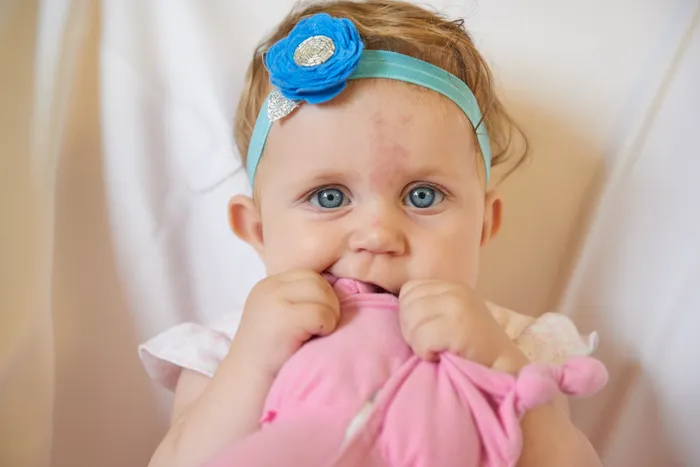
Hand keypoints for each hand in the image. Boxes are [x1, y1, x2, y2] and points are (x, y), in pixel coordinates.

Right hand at [233, 270, 340, 376]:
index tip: (318, 320)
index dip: (322, 296)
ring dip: (330, 314)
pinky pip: (322, 312)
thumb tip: (339, 289)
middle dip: (329, 303)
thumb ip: (299, 301)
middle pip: (317, 281)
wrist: (246, 386)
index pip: (308, 275)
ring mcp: (274, 299)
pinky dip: (326, 327)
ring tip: (318, 334)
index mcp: (268, 286)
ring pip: (322, 292)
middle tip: (322, 328)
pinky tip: (312, 341)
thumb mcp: (280, 318)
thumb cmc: (270, 359)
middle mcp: (268, 287)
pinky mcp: (283, 316)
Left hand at [398, 280, 527, 370]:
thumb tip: (399, 307)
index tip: (428, 332)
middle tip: (431, 345)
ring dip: (418, 343)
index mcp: (451, 286)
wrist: (506, 372)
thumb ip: (429, 307)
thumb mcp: (452, 317)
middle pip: (406, 305)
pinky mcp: (458, 325)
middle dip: (411, 329)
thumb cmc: (473, 350)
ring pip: (411, 321)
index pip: (408, 290)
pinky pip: (422, 338)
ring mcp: (458, 306)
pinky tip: (441, 357)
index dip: (410, 314)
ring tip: (438, 351)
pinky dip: (426, 353)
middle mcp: (455, 290)